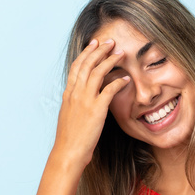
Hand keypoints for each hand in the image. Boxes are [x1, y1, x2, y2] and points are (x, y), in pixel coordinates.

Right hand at [52, 39, 130, 170]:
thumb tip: (78, 97)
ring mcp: (85, 100)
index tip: (94, 44)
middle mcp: (75, 93)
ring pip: (97, 72)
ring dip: (110, 60)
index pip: (76, 66)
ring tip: (120, 53)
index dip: (86, 53)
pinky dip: (118, 82)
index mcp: (68, 94)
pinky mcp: (96, 110)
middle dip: (99, 50)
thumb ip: (73, 103)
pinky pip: (109, 90)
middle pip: (87, 64)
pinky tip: (126, 79)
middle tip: (110, 41)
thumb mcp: (68, 116)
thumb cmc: (70, 138)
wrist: (68, 152)